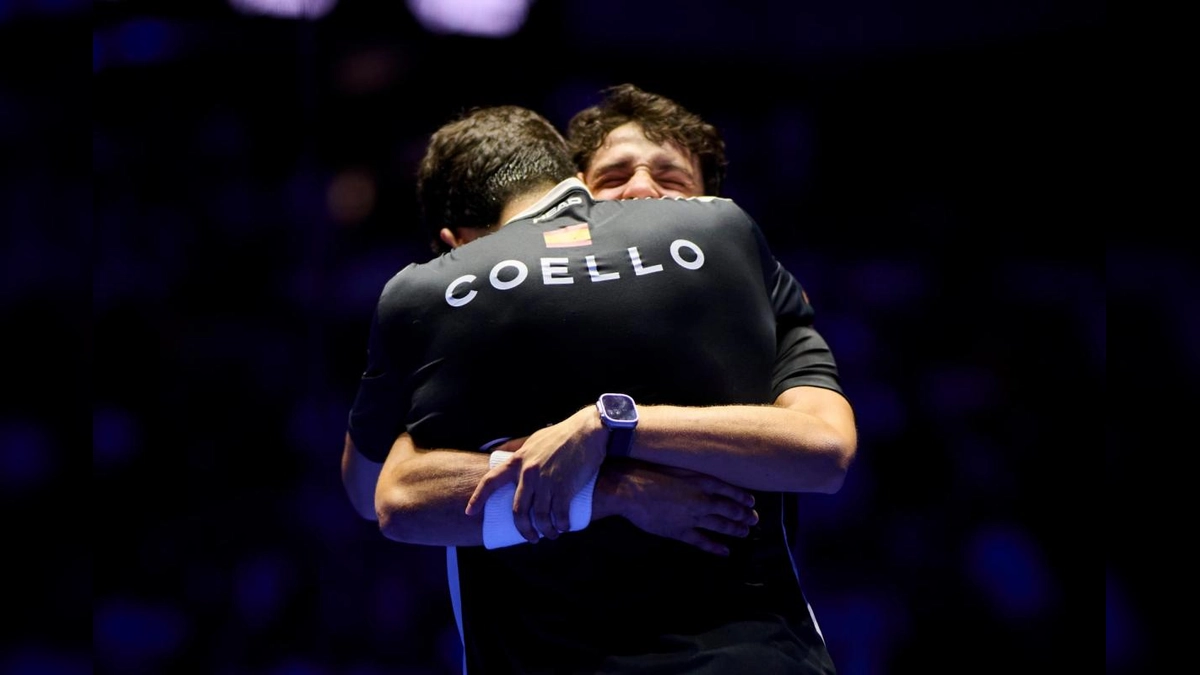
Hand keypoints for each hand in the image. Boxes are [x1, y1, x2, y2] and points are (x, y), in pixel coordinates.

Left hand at [464, 407, 605, 542]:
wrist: (587, 430)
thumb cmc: (561, 435)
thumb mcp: (533, 440)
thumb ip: (520, 452)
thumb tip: (508, 458)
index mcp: (518, 461)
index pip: (491, 481)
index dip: (478, 498)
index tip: (470, 512)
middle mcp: (528, 473)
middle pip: (518, 511)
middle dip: (524, 529)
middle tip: (531, 537)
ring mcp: (546, 481)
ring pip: (539, 517)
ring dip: (545, 531)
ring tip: (551, 535)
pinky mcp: (565, 487)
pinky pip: (559, 515)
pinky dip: (561, 525)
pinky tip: (564, 527)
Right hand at [599, 461, 757, 555]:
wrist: (630, 489)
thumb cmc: (649, 471)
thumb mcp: (677, 465)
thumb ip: (693, 472)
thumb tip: (706, 476)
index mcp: (702, 481)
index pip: (729, 490)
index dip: (742, 497)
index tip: (752, 502)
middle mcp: (702, 500)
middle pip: (729, 509)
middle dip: (744, 516)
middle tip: (755, 520)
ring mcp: (692, 518)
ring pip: (720, 526)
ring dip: (735, 530)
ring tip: (746, 532)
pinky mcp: (680, 532)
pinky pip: (702, 542)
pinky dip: (715, 547)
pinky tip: (725, 551)